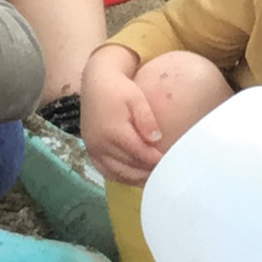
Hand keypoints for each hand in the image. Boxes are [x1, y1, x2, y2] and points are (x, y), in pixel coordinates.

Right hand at [77, 58, 162, 183]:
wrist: (96, 82)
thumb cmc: (119, 89)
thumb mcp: (137, 99)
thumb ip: (146, 120)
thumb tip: (156, 140)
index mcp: (114, 131)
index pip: (140, 153)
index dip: (156, 161)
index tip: (171, 164)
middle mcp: (101, 144)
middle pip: (130, 166)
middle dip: (148, 172)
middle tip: (165, 174)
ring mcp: (93, 149)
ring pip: (118, 173)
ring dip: (136, 179)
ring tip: (154, 179)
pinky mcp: (90, 151)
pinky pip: (106, 171)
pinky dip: (121, 177)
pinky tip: (135, 177)